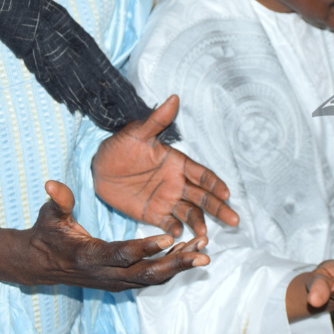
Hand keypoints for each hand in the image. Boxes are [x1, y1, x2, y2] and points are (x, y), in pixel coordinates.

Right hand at [0, 181, 209, 290]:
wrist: (41, 266)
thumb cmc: (48, 235)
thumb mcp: (50, 216)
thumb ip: (58, 200)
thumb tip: (52, 182)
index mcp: (90, 256)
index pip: (121, 254)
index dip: (144, 248)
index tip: (167, 237)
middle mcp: (106, 274)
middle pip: (146, 273)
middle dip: (176, 263)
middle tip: (202, 253)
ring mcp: (115, 282)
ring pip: (153, 278)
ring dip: (179, 265)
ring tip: (203, 250)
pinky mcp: (122, 282)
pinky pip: (151, 277)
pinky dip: (171, 266)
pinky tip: (189, 252)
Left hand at [92, 95, 238, 236]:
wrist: (98, 167)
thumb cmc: (120, 146)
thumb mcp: (138, 133)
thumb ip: (157, 120)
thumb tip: (173, 98)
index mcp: (177, 163)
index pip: (202, 174)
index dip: (215, 184)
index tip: (226, 193)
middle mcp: (177, 183)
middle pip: (203, 196)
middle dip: (219, 207)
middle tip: (234, 219)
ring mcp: (167, 199)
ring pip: (190, 212)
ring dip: (199, 222)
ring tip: (205, 234)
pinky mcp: (154, 214)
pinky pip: (168, 223)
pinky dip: (174, 230)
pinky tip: (178, 235)